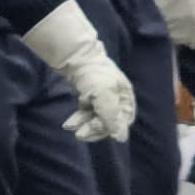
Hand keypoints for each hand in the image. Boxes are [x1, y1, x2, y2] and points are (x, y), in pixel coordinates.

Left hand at [21, 3, 139, 142]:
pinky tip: (69, 124)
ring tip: (71, 127)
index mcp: (125, 97)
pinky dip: (79, 119)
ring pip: (95, 118)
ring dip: (84, 125)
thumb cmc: (94, 75)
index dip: (111, 128)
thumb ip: (112, 118)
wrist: (74, 56)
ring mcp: (101, 97)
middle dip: (94, 128)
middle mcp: (116, 98)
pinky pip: (86, 112)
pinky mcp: (89, 96)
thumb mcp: (105, 96)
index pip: (123, 121)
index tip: (98, 131)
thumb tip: (121, 139)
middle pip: (108, 121)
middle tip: (80, 134)